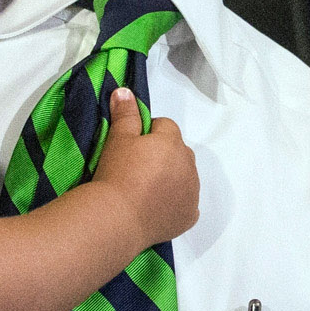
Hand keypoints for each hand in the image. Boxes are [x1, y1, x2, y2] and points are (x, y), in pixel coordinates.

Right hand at [89, 88, 196, 248]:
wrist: (117, 219)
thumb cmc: (117, 174)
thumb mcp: (117, 139)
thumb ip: (126, 114)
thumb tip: (125, 91)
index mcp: (173, 142)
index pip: (166, 126)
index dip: (148, 133)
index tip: (132, 146)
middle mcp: (189, 165)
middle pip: (179, 152)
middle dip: (164, 155)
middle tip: (137, 168)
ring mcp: (192, 192)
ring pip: (185, 177)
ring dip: (172, 178)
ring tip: (145, 189)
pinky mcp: (190, 216)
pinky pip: (187, 204)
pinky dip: (176, 203)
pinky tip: (156, 208)